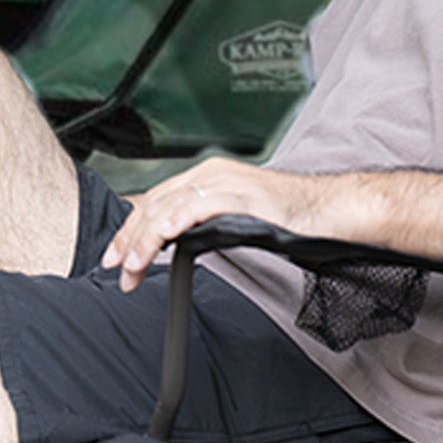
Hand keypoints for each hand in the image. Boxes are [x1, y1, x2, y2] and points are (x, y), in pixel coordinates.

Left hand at [100, 157, 300, 291]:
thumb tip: (176, 244)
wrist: (329, 210)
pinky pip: (193, 210)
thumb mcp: (236, 218)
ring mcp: (224, 184)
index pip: (156, 200)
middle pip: (154, 203)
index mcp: (208, 177)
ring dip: (142, 241)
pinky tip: (157, 243)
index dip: (131, 227)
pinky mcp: (238, 197)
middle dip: (128, 237)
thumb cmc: (291, 218)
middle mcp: (211, 175)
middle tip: (113, 265)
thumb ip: (205, 224)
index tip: (116, 254)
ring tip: (130, 267)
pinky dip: (170, 226)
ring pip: (167, 208)